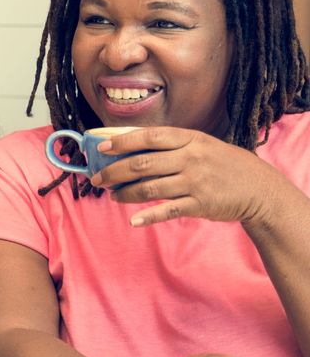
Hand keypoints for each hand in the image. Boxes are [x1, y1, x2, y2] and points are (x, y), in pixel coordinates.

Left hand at [91, 127, 289, 226]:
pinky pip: (167, 210)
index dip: (122, 141)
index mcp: (190, 139)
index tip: (101, 147)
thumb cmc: (223, 163)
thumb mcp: (201, 144)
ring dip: (125, 193)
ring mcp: (195, 182)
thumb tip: (129, 141)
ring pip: (150, 188)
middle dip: (114, 171)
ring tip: (112, 196)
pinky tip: (133, 220)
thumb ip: (171, 143)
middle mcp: (191, 158)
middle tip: (97, 179)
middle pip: (143, 163)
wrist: (259, 189)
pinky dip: (148, 216)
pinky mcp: (200, 204)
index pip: (150, 136)